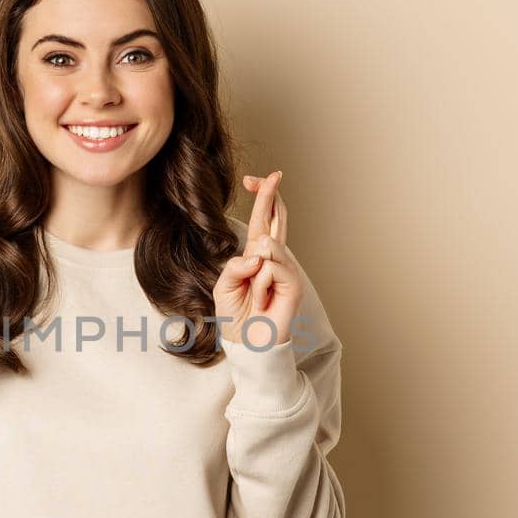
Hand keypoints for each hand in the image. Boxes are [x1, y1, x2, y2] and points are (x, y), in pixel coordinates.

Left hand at [213, 170, 301, 348]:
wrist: (248, 343)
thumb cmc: (235, 316)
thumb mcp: (224, 285)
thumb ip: (235, 265)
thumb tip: (259, 253)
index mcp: (256, 256)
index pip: (261, 221)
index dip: (261, 198)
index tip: (255, 179)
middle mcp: (274, 258)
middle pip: (275, 218)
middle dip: (270, 196)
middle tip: (272, 175)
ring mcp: (286, 270)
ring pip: (269, 245)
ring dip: (254, 269)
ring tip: (255, 292)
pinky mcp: (293, 283)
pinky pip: (273, 267)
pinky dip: (261, 283)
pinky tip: (263, 298)